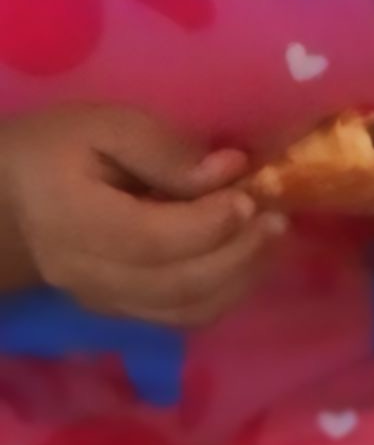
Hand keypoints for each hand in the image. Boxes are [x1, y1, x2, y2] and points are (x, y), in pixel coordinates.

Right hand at [0, 105, 280, 324]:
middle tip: (276, 219)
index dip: (212, 224)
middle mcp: (92, 276)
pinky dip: (227, 293)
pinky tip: (245, 259)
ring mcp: (109, 302)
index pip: (155, 240)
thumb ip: (162, 149)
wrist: (7, 203)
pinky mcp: (125, 313)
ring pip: (191, 309)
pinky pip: (186, 317)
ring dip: (243, 277)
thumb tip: (229, 169)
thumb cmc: (53, 153)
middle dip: (240, 253)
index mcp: (76, 223)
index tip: (249, 197)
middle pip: (182, 283)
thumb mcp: (99, 127)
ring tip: (269, 237)